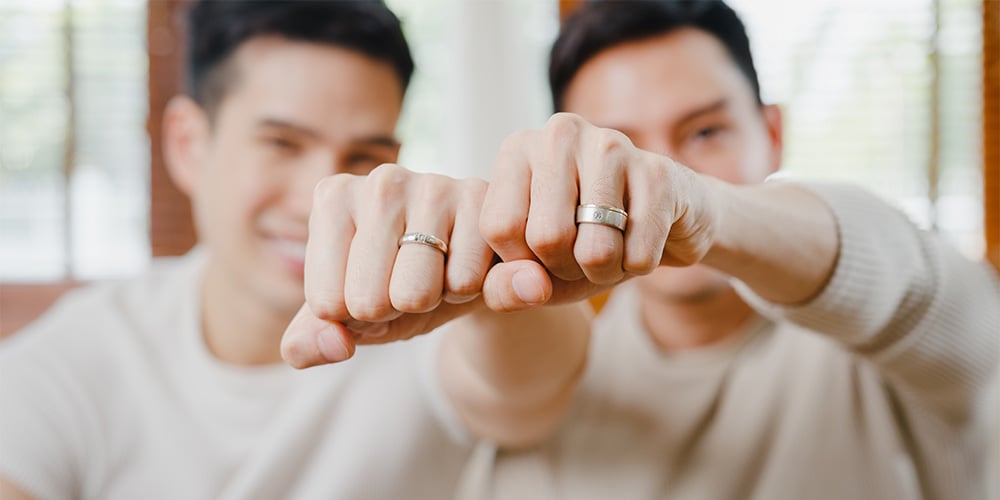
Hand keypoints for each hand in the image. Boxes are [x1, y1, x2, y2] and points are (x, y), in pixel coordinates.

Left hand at [281, 164, 554, 366]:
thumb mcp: (346, 318)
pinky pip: (463, 284)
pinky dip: (466, 292)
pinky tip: (466, 263)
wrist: (466, 269)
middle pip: (367, 301)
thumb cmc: (394, 285)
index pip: (326, 304)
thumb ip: (309, 342)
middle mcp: (380, 180)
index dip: (354, 316)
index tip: (372, 285)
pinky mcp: (482, 201)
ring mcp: (435, 184)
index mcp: (333, 198)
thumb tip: (334, 346)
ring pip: (415, 295)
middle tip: (407, 282)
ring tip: (437, 273)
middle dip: (390, 311)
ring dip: (430, 302)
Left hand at [480, 113, 716, 303]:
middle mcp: (560, 134)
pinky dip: (638, 266)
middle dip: (565, 270)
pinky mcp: (658, 171)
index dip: (522, 264)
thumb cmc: (582, 240)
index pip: (499, 227)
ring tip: (611, 248)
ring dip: (604, 272)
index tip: (540, 254)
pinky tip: (641, 239)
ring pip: (595, 251)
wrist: (662, 219)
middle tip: (580, 256)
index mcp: (518, 149)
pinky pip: (639, 255)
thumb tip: (528, 287)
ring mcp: (611, 145)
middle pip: (546, 238)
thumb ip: (503, 287)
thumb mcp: (532, 267)